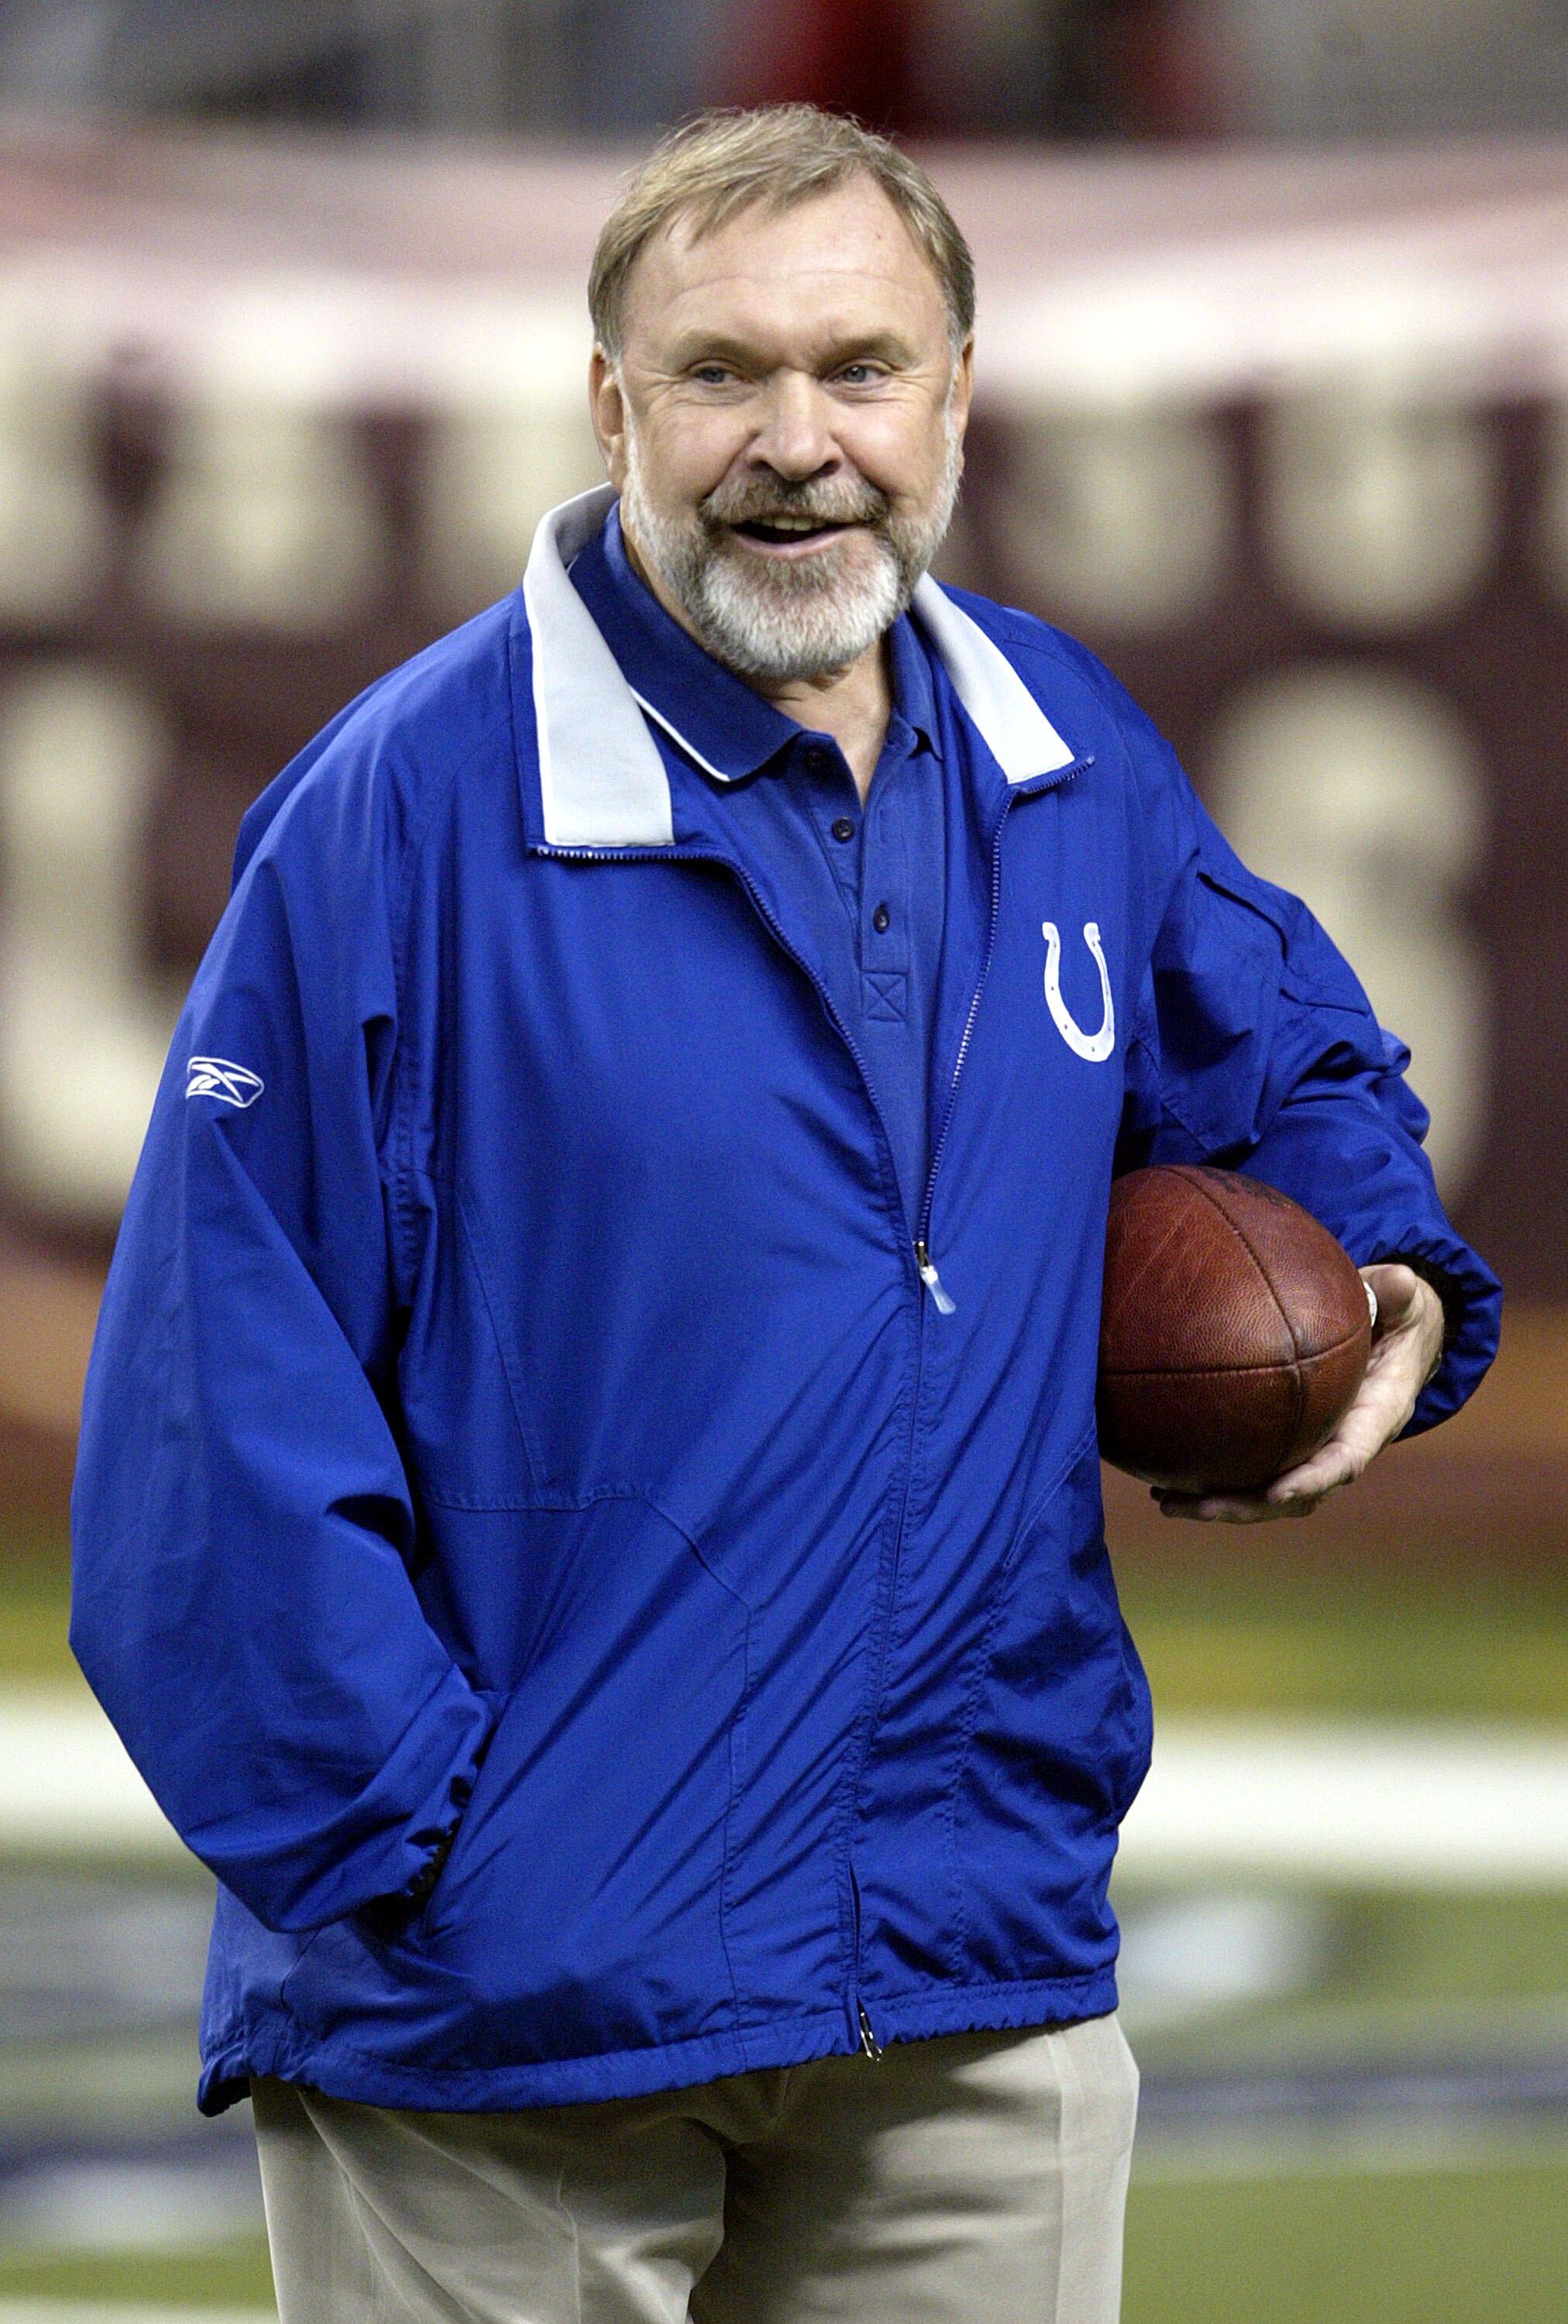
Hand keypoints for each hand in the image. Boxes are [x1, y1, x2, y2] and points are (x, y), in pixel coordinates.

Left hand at [1156, 1262, 1445, 1523]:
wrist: (1397, 1338)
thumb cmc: (1399, 1319)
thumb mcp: (1405, 1303)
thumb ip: (1399, 1294)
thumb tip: (1401, 1280)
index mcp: (1376, 1418)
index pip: (1346, 1459)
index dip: (1313, 1480)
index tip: (1276, 1493)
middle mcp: (1345, 1443)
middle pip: (1297, 1494)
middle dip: (1247, 1506)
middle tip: (1195, 1506)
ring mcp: (1316, 1446)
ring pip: (1269, 1492)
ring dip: (1221, 1502)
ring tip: (1167, 1500)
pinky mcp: (1292, 1440)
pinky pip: (1255, 1468)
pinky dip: (1216, 1477)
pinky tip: (1168, 1473)